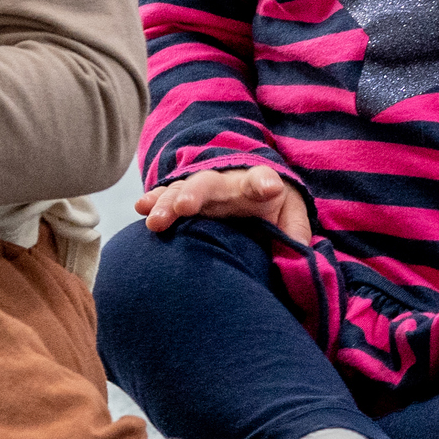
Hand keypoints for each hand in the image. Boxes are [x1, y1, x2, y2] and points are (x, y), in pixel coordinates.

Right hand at [137, 162, 312, 243]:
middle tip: (184, 207)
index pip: (261, 181)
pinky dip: (154, 201)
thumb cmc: (274, 208)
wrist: (255, 190)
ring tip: (155, 220)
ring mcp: (203, 191)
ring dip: (168, 203)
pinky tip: (141, 207)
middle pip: (210, 184)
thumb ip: (295, 233)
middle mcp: (227, 184)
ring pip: (182, 191)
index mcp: (258, 186)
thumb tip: (297, 257)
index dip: (264, 183)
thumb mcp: (291, 217)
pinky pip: (166, 198)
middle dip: (196, 194)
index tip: (268, 188)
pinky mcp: (185, 200)